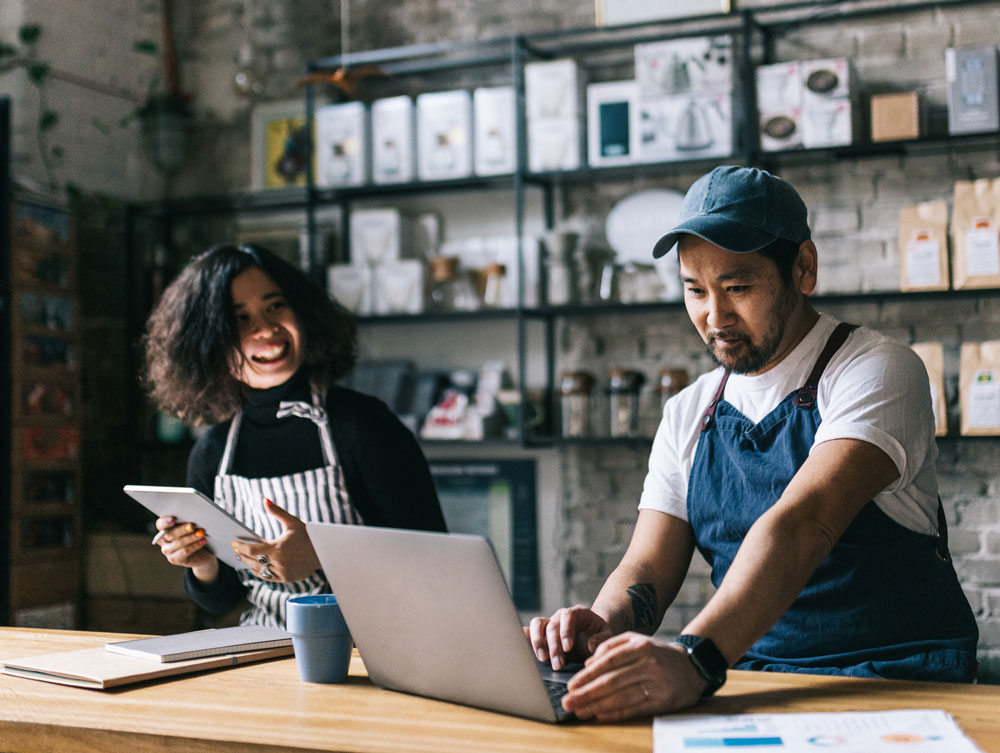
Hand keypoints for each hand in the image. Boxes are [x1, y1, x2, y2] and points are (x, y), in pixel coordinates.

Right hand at [153, 516, 218, 583]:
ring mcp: (168, 551)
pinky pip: (185, 551)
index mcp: (164, 529)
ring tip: (202, 533)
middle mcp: (163, 541)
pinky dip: (195, 545)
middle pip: (170, 534)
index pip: (160, 524)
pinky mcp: (175, 559)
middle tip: (192, 525)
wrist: (202, 553)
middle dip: (182, 529)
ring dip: (191, 537)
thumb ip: (187, 521)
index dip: (165, 522)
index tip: (173, 519)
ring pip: (179, 543)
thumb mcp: (191, 526)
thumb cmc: (195, 534)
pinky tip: (203, 540)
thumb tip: (194, 513)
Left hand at [231, 498, 320, 583]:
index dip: (240, 547)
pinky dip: (260, 573)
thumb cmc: (307, 535)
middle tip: (236, 551)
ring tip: (242, 559)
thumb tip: (265, 499)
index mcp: (277, 548)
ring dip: (249, 565)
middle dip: (243, 556)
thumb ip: (277, 511)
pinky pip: (268, 577)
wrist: (323, 552)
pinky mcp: (286, 578)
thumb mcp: (292, 522)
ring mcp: (282, 572)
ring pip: (259, 570)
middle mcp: (278, 562)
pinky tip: (254, 568)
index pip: (251, 550)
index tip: (234, 543)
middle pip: (252, 561)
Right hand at [526, 606, 613, 669]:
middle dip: (554, 646)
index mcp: (578, 613)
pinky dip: (525, 637)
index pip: (568, 616)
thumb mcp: (607, 635)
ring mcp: (549, 623)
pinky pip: (530, 631)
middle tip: (557, 665)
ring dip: (537, 642)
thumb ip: (602, 639)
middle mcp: (561, 616)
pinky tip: (522, 647)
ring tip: (542, 659)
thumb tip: (591, 646)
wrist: (591, 636)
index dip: (566, 631)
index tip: (568, 648)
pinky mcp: (541, 633)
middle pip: (552, 626)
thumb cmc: (599, 636)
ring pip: (537, 625)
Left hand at [561, 632, 706, 721]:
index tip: (570, 685)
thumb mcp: (637, 640)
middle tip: (567, 702)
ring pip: (621, 697)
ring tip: (580, 711)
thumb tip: (588, 662)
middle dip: (586, 693)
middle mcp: (648, 664)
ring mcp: (657, 684)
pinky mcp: (663, 701)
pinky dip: (616, 714)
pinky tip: (600, 716)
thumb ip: (611, 646)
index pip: (608, 662)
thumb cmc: (657, 653)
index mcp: (640, 646)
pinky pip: (635, 708)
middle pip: (612, 681)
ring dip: (597, 706)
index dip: (587, 675)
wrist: (692, 667)